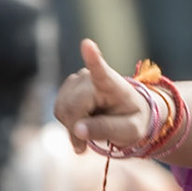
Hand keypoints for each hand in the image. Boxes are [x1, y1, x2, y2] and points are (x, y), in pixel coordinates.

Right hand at [55, 39, 154, 154]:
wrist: (128, 113)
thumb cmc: (132, 120)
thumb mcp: (129, 131)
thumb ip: (105, 129)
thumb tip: (77, 129)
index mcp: (113, 84)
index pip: (101, 70)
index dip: (93, 58)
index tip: (87, 44)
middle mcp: (92, 77)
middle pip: (72, 107)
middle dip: (76, 129)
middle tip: (85, 146)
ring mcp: (78, 79)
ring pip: (62, 109)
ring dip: (72, 127)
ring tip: (89, 130)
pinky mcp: (68, 86)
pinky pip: (59, 109)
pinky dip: (68, 122)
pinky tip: (82, 123)